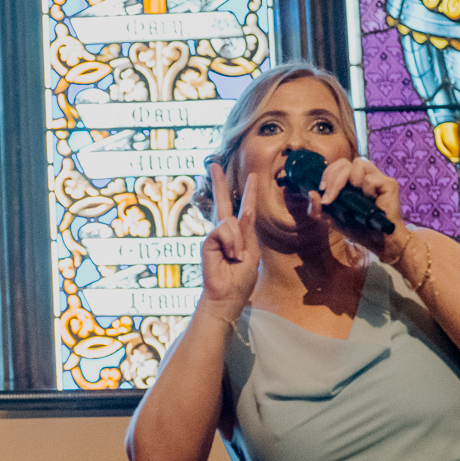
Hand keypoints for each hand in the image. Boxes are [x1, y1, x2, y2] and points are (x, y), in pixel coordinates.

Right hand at [199, 164, 259, 319]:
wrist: (228, 296)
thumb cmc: (241, 280)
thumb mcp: (252, 253)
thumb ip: (245, 232)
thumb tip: (234, 216)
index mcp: (240, 235)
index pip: (245, 209)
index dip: (249, 192)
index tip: (253, 176)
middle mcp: (226, 233)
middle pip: (223, 202)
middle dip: (219, 183)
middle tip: (212, 164)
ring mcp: (215, 237)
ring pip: (229, 222)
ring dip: (237, 241)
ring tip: (236, 257)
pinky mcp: (207, 242)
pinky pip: (222, 231)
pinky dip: (230, 243)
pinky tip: (230, 256)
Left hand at [313, 155, 404, 255]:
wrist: (378, 241)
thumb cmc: (358, 228)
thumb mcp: (331, 220)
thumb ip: (317, 209)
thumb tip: (311, 193)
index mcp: (351, 180)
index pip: (337, 165)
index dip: (327, 174)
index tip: (322, 190)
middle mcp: (364, 176)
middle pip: (344, 162)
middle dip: (333, 178)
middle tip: (330, 197)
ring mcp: (377, 178)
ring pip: (359, 163)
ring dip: (350, 180)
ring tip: (355, 196)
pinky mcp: (389, 184)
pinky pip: (371, 178)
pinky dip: (366, 189)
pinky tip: (370, 200)